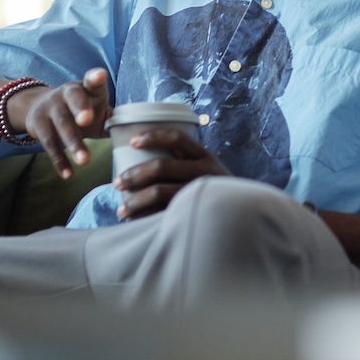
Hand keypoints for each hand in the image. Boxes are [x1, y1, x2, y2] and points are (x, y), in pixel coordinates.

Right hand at [18, 68, 111, 178]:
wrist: (41, 107)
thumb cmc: (81, 110)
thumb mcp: (96, 108)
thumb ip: (114, 116)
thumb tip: (140, 134)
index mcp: (87, 88)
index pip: (92, 81)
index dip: (95, 77)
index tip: (100, 75)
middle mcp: (67, 93)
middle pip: (74, 100)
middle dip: (80, 109)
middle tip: (87, 120)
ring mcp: (51, 107)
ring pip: (62, 125)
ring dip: (73, 143)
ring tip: (85, 162)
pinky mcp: (38, 124)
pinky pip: (49, 143)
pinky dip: (59, 160)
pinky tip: (69, 174)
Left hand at [113, 129, 229, 219]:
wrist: (243, 217)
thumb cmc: (214, 192)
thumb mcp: (206, 171)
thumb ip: (185, 164)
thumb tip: (143, 160)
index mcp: (205, 156)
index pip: (177, 138)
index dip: (153, 136)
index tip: (132, 142)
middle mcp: (205, 171)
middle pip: (162, 166)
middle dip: (134, 175)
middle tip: (117, 182)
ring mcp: (200, 192)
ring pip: (159, 192)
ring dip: (135, 201)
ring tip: (121, 209)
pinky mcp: (195, 212)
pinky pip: (163, 213)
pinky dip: (145, 218)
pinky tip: (134, 223)